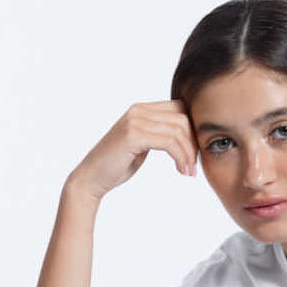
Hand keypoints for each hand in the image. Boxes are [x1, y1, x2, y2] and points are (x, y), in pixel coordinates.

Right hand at [67, 100, 198, 200]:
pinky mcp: (133, 135)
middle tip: (194, 166)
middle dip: (194, 143)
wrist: (91, 178)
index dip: (193, 130)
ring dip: (189, 153)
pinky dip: (180, 157)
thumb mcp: (142, 145)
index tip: (195, 153)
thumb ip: (158, 134)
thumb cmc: (117, 165)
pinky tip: (181, 170)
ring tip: (189, 171)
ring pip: (178, 130)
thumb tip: (184, 135)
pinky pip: (169, 141)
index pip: (180, 108)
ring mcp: (135, 121)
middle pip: (183, 117)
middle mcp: (138, 110)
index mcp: (141, 110)